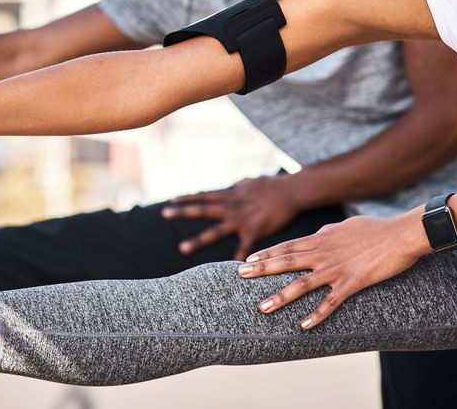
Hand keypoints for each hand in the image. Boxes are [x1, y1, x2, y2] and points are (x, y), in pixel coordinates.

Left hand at [161, 175, 301, 260]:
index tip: (170, 201)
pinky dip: (235, 260)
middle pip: (203, 210)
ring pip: (215, 231)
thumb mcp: (252, 182)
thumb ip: (240, 185)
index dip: (187, 198)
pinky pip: (242, 249)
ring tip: (182, 249)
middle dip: (183, 212)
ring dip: (198, 240)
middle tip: (164, 214)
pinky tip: (228, 273)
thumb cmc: (274, 186)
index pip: (204, 196)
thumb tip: (235, 183)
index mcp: (231, 196)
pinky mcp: (254, 231)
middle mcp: (232, 206)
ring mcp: (241, 219)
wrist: (292, 191)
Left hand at [236, 213, 429, 328]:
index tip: (247, 258)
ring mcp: (337, 268)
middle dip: (262, 269)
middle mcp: (324, 252)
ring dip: (281, 296)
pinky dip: (317, 314)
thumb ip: (329, 231)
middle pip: (287, 261)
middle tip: (240, 275)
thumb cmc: (377, 229)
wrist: (402, 234)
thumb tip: (319, 231)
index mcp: (322, 238)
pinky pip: (331, 301)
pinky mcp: (353, 282)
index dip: (266, 252)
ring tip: (262, 307)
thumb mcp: (346, 226)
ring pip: (302, 284)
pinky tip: (304, 326)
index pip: (287, 245)